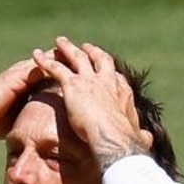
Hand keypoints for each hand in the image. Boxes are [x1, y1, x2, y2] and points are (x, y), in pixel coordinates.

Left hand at [31, 37, 152, 167]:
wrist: (114, 138)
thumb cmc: (126, 141)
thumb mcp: (138, 136)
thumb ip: (142, 135)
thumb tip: (148, 138)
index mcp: (122, 92)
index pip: (115, 76)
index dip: (108, 71)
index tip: (104, 68)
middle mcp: (107, 80)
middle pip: (99, 59)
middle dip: (91, 51)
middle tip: (84, 46)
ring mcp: (90, 80)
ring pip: (76, 57)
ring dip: (67, 48)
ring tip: (59, 42)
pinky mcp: (73, 85)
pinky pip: (55, 68)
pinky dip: (45, 61)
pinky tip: (35, 55)